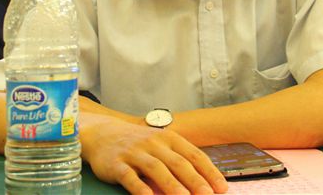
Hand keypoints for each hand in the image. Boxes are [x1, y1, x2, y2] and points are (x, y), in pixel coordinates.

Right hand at [80, 113, 227, 194]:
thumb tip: (203, 183)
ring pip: (156, 169)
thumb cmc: (137, 143)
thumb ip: (177, 160)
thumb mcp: (160, 145)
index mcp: (169, 138)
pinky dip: (140, 188)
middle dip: (194, 180)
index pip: (193, 155)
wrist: (102, 133)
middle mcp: (153, 143)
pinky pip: (130, 177)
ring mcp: (134, 153)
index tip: (221, 187)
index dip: (209, 171)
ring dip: (172, 185)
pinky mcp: (116, 164)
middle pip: (177, 162)